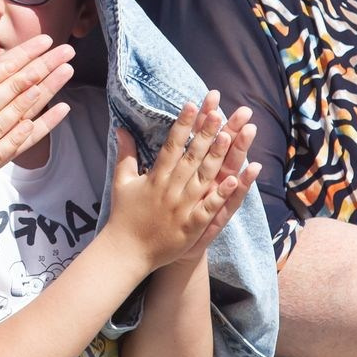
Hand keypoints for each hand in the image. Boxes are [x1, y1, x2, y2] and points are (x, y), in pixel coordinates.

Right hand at [0, 37, 76, 226]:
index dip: (15, 60)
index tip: (38, 44)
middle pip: (6, 94)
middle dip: (38, 69)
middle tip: (64, 51)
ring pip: (13, 118)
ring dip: (42, 95)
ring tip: (65, 74)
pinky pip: (9, 150)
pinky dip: (33, 132)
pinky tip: (55, 115)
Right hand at [105, 101, 259, 270]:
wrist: (127, 251)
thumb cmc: (124, 215)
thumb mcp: (122, 181)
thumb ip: (125, 154)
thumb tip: (120, 128)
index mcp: (155, 177)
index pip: (172, 145)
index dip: (183, 124)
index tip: (193, 104)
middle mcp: (170, 188)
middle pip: (191, 156)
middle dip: (205, 133)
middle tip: (219, 111)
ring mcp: (182, 207)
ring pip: (203, 178)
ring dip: (217, 157)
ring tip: (230, 136)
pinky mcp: (191, 226)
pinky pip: (209, 208)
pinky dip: (221, 194)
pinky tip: (235, 180)